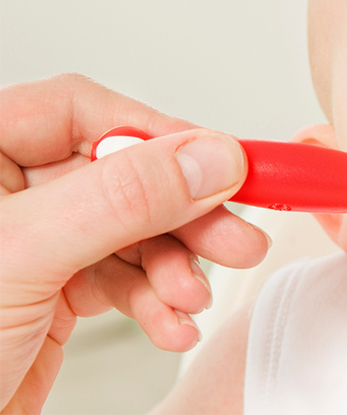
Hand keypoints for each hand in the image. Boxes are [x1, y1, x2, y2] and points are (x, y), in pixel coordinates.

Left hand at [0, 74, 270, 412]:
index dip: (157, 135)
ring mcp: (38, 241)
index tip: (220, 164)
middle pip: (124, 176)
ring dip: (175, 268)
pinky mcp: (56, 288)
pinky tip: (171, 323)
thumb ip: (121, 199)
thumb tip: (207, 159)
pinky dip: (157, 301)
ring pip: (134, 230)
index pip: (83, 113)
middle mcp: (11, 192)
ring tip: (193, 298)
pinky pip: (125, 277)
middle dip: (184, 215)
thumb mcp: (24, 257)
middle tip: (236, 237)